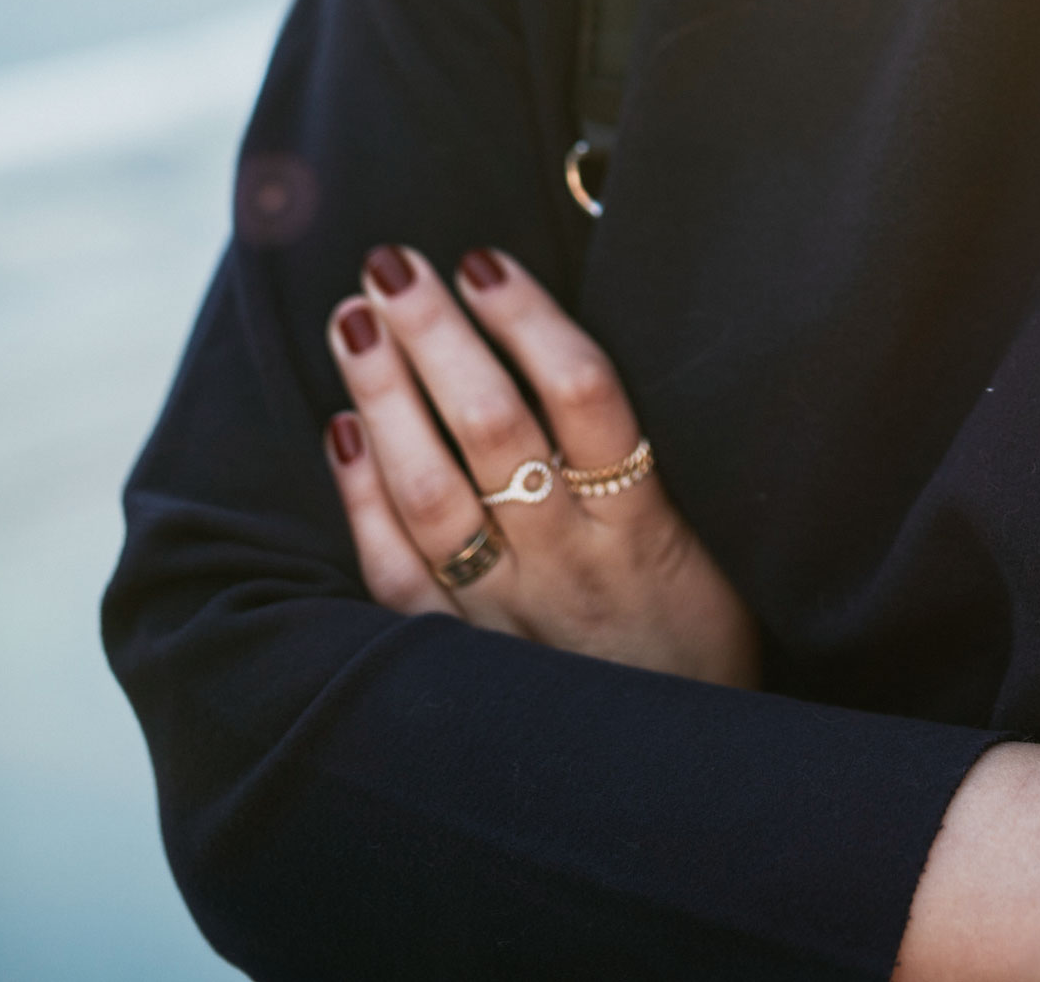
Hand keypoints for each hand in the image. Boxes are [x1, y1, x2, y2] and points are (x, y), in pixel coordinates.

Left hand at [323, 242, 757, 686]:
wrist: (672, 780)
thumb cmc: (691, 634)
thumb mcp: (699, 540)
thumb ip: (637, 457)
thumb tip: (562, 339)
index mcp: (642, 524)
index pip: (585, 395)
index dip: (530, 320)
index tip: (484, 259)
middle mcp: (569, 561)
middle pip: (493, 427)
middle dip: (436, 336)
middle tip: (392, 263)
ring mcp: (507, 612)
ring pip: (433, 491)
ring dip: (386, 397)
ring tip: (354, 318)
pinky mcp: (460, 654)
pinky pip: (398, 572)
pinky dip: (362, 498)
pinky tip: (340, 427)